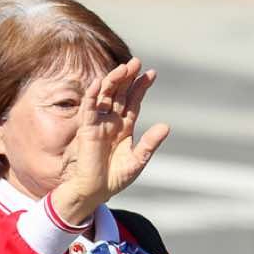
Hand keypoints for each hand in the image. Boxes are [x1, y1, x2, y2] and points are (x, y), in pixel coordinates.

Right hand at [49, 58, 169, 226]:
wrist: (95, 191)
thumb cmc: (115, 178)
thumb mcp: (137, 160)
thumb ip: (150, 143)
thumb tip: (166, 126)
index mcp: (125, 127)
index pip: (133, 101)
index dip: (141, 87)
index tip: (151, 73)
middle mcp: (112, 122)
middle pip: (119, 94)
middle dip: (127, 78)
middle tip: (136, 62)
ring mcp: (99, 124)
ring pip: (105, 97)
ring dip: (112, 81)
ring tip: (123, 69)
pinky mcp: (87, 130)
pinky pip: (89, 109)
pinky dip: (92, 96)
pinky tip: (98, 83)